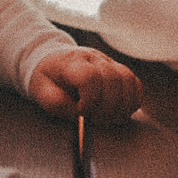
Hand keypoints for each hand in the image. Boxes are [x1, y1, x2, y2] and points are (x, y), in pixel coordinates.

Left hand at [27, 47, 141, 121]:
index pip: (90, 77)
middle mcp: (93, 58)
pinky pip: (135, 83)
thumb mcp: (42, 93)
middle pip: (112, 80)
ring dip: (122, 106)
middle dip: (107, 107)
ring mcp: (108, 62)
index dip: (90, 100)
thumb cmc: (47, 79)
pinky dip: (132, 101)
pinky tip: (120, 111)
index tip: (82, 112)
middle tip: (96, 119)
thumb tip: (79, 115)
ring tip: (108, 118)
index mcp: (71, 62)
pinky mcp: (118, 69)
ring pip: (127, 80)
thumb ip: (58, 104)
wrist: (51, 60)